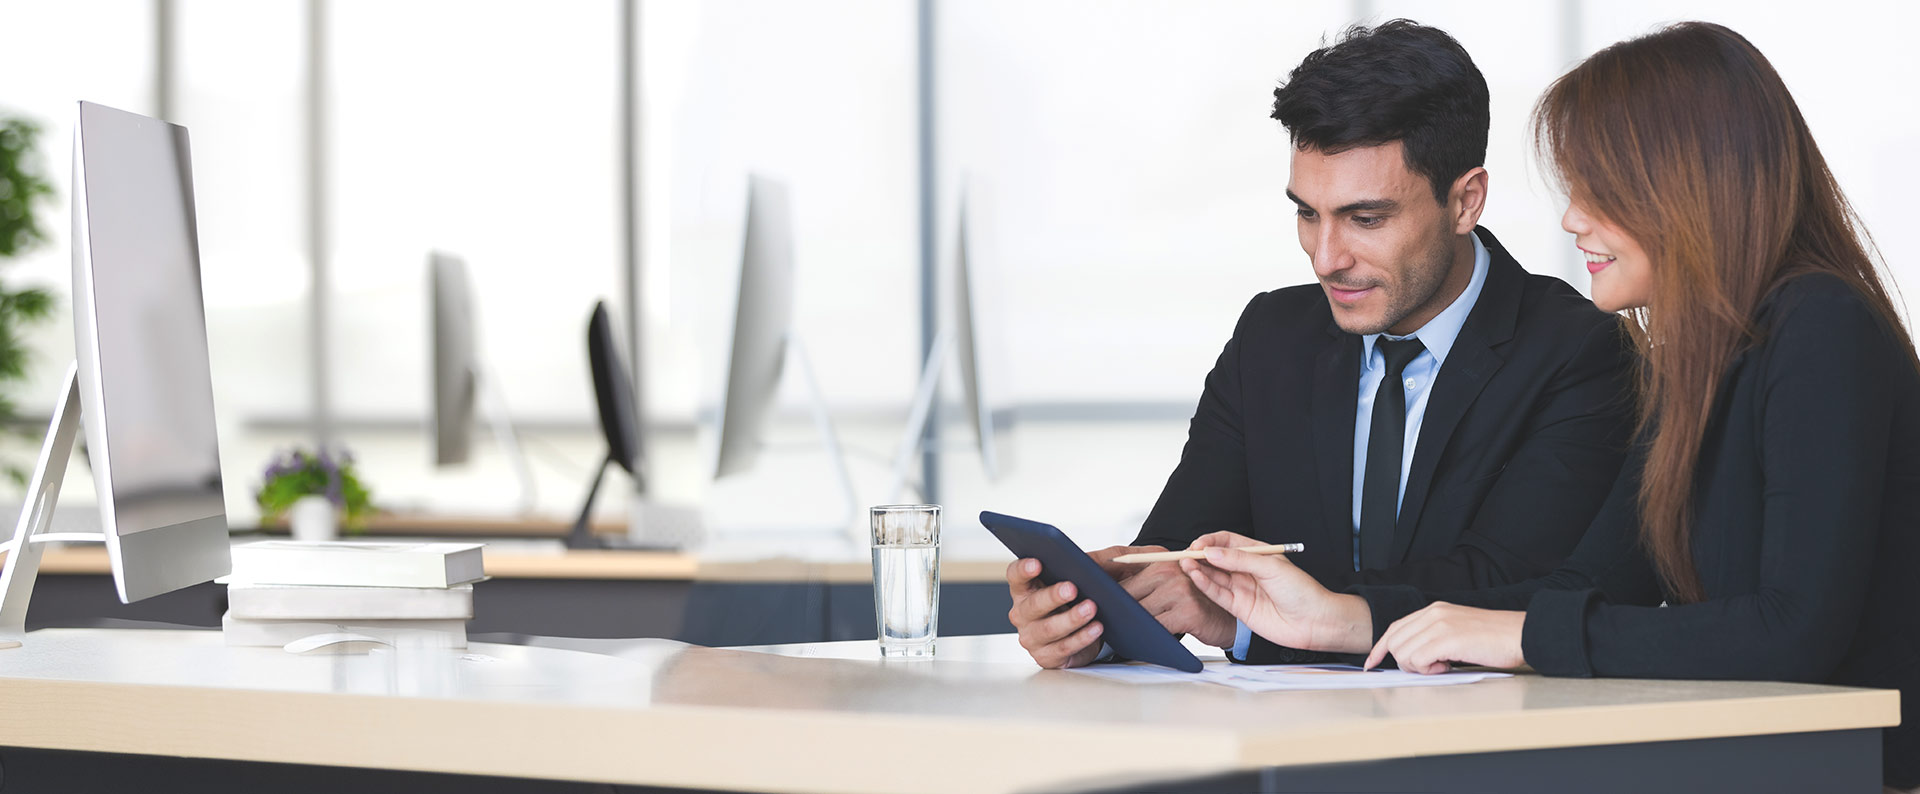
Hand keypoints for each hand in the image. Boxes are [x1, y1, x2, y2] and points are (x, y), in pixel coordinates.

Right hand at [1005, 545, 1157, 667]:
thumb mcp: (1080, 577)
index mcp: (1025, 588)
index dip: (1023, 569)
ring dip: (1071, 618)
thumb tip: (1097, 559)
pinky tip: (1096, 628)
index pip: (1016, 575)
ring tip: (1091, 608)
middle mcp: (1022, 613)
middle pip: (1033, 604)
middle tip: (1072, 588)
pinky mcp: (1046, 657)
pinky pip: (1063, 648)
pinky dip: (1081, 638)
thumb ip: (1084, 565)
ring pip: (1049, 629)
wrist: (1083, 631)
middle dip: (1053, 596)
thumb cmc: (1076, 599)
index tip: (1037, 563)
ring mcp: (1032, 637)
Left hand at [1116, 558, 1238, 649]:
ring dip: (1131, 626)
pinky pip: (1157, 627)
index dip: (1111, 596)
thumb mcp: (1170, 588)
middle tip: (1109, 626)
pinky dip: (1148, 637)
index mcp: (1162, 562)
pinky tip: (1144, 642)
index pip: (1125, 578)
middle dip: (1119, 613)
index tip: (1100, 608)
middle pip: (1129, 595)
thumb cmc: (1193, 605)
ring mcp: (1180, 589)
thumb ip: (1145, 585)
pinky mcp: (1188, 611)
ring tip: (1123, 635)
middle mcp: (1171, 571)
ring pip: (1141, 613)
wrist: (1228, 621)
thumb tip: (1107, 595)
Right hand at [1179, 531, 1372, 654]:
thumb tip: (1212, 553)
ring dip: (1198, 570)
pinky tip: (1195, 576)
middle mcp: (1248, 570)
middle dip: (1200, 555)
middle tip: (1185, 554)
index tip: (1198, 544)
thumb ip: (1239, 560)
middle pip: (1217, 559)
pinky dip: (1205, 585)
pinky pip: (1217, 594)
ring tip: (1185, 563)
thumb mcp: (1271, 567)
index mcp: (1257, 554)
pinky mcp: (1239, 607)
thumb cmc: (1302, 591)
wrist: (1314, 621)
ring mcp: (1242, 588)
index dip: (1211, 542)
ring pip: (1214, 576)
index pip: (1228, 542)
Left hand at [1363, 602, 1526, 673]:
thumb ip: (1433, 637)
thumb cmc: (1493, 639)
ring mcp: (1439, 625)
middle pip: (1395, 642)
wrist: (1520, 635)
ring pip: (1403, 653)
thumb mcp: (1456, 630)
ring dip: (1419, 668)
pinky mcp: (1447, 639)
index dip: (1380, 648)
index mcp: (1434, 610)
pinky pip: (1419, 660)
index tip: (1371, 663)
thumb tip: (1412, 657)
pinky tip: (1447, 666)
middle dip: (1405, 662)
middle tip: (1430, 667)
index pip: (1395, 628)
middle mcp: (1433, 614)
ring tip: (1443, 665)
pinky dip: (1428, 670)